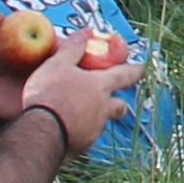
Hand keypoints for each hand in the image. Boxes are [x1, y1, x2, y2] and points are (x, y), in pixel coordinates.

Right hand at [19, 43, 152, 148]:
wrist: (40, 133)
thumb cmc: (50, 96)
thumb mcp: (57, 64)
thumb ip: (72, 49)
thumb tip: (83, 35)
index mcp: (99, 86)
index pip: (124, 74)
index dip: (134, 70)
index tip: (142, 68)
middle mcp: (101, 109)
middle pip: (119, 106)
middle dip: (120, 102)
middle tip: (116, 100)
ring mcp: (93, 130)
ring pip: (101, 123)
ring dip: (96, 118)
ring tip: (81, 114)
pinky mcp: (80, 147)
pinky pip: (84, 138)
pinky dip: (79, 133)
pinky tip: (67, 130)